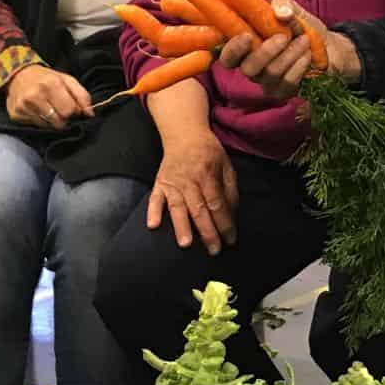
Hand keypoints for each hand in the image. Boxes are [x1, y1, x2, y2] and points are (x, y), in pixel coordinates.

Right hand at [5, 64, 93, 131]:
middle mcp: (35, 95)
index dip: (73, 111)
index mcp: (51, 84)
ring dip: (51, 121)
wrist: (18, 75)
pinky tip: (37, 111)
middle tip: (59, 109)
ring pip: (47, 126)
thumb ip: (82, 95)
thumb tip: (90, 113)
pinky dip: (39, 121)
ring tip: (47, 109)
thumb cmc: (46, 78)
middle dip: (63, 119)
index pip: (69, 111)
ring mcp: (23, 106)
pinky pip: (35, 126)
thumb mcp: (67, 80)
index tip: (71, 108)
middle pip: (59, 122)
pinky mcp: (15, 114)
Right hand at [148, 128, 239, 253]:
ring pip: (177, 207)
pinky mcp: (160, 183)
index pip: (217, 203)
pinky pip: (155, 198)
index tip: (230, 239)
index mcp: (208, 174)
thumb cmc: (209, 152)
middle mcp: (189, 180)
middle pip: (199, 209)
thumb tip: (231, 215)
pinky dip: (153, 211)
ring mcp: (172, 182)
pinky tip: (153, 225)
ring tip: (185, 244)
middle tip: (213, 250)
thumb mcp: (226, 166)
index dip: (224, 223)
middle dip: (207, 231)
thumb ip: (230, 190)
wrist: (184, 134)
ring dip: (181, 226)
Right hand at [216, 7, 357, 97]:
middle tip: (283, 37)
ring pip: (271, 73)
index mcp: (245, 47)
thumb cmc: (302, 28)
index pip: (227, 56)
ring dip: (290, 55)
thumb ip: (283, 4)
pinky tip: (307, 54)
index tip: (246, 36)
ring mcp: (267, 81)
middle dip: (265, 52)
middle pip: (247, 68)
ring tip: (304, 40)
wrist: (328, 47)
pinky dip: (299, 65)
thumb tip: (280, 11)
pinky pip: (288, 82)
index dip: (232, 49)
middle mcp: (252, 66)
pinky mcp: (284, 91)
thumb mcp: (292, 10)